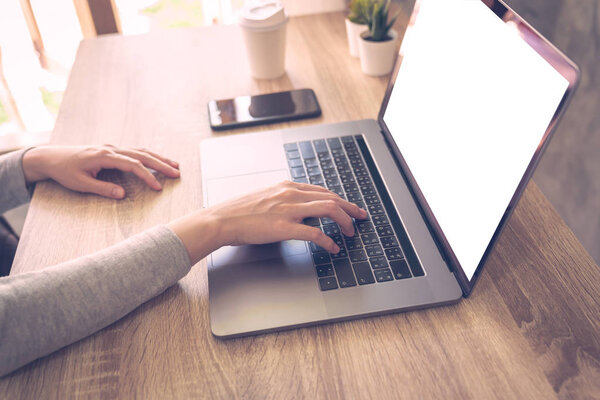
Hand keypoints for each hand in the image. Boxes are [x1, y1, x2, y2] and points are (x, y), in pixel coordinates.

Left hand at [22, 145, 179, 198]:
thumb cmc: (64, 171)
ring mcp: (112, 148)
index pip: (133, 165)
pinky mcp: (111, 150)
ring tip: (174, 165)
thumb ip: (103, 188)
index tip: (158, 187)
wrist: (51, 157)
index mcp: (105, 156)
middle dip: (161, 164)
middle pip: (142, 155)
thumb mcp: (81, 183)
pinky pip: (134, 151)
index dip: (147, 176)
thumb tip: (122, 194)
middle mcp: (111, 149)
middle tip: (177, 172)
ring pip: (140, 150)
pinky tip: (156, 160)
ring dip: (158, 158)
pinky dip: (148, 155)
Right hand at [169, 181, 367, 264]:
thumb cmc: (240, 212)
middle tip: (361, 217)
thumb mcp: (266, 198)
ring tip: (351, 232)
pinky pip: (315, 234)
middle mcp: (291, 194)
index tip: (349, 207)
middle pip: (331, 198)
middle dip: (350, 208)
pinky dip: (328, 241)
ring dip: (345, 221)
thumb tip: (301, 215)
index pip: (322, 190)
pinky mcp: (284, 227)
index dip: (340, 199)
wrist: (222, 219)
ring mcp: (289, 210)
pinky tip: (333, 248)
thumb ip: (285, 202)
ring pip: (329, 210)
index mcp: (287, 187)